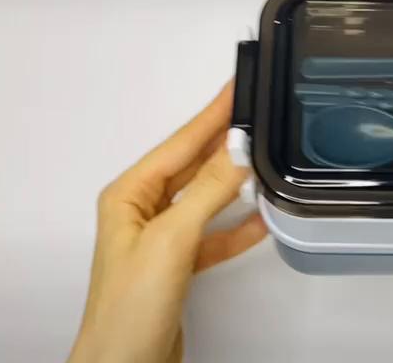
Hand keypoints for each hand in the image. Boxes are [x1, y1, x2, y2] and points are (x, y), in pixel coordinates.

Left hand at [68, 81, 267, 362]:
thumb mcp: (172, 239)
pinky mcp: (178, 265)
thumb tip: (239, 150)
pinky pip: (213, 235)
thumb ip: (208, 192)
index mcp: (130, 194)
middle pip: (192, 166)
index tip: (235, 87)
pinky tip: (261, 219)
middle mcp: (143, 211)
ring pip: (205, 199)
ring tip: (263, 156)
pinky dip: (237, 228)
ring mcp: (161, 238)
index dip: (211, 114)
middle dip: (224, 140)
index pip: (180, 143)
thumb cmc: (130, 305)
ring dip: (234, 182)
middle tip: (255, 112)